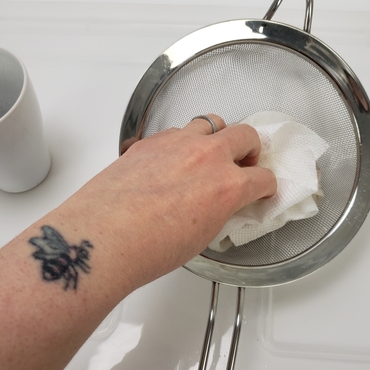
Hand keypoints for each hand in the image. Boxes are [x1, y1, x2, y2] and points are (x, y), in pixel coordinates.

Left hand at [61, 114, 276, 292]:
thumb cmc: (149, 248)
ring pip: (212, 122)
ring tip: (209, 153)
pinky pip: (178, 130)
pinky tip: (173, 159)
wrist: (103, 238)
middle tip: (243, 163)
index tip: (261, 189)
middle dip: (250, 149)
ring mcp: (179, 143)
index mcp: (229, 186)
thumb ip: (219, 211)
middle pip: (246, 135)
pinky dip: (184, 141)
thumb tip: (219, 204)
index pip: (263, 178)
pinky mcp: (152, 140)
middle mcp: (208, 156)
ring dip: (217, 136)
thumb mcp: (201, 237)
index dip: (266, 186)